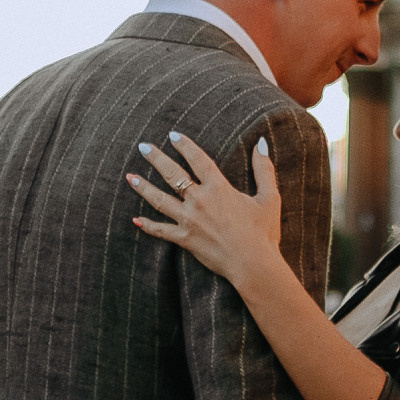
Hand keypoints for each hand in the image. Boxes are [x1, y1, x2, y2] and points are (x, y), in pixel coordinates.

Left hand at [129, 129, 284, 290]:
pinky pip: (161, 231)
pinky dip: (148, 225)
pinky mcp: (185, 239)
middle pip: (172, 174)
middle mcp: (200, 201)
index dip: (185, 145)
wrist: (253, 264)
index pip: (197, 160)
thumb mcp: (269, 197)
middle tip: (143, 146)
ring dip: (143, 187)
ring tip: (130, 177)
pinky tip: (135, 220)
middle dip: (156, 158)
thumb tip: (261, 143)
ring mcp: (189, 220)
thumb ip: (264, 169)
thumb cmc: (263, 232)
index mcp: (219, 188)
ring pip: (160, 200)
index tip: (173, 135)